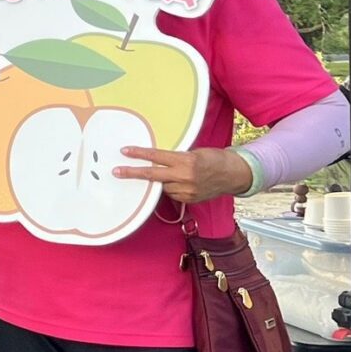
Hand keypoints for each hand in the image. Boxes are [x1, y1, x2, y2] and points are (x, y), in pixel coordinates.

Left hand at [114, 146, 252, 204]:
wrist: (234, 174)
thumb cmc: (214, 159)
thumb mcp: (194, 153)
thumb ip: (176, 158)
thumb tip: (157, 160)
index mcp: (186, 161)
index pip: (157, 157)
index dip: (140, 154)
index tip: (125, 151)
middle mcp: (185, 177)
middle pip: (152, 175)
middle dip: (132, 173)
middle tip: (116, 171)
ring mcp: (187, 190)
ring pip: (162, 185)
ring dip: (161, 180)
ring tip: (175, 174)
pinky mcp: (189, 199)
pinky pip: (172, 193)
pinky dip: (172, 187)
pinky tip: (181, 183)